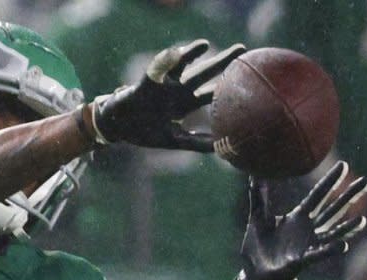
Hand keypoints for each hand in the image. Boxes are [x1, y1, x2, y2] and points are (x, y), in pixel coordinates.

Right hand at [91, 39, 244, 149]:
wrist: (118, 127)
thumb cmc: (144, 132)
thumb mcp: (174, 140)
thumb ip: (196, 142)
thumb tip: (220, 148)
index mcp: (185, 104)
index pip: (211, 93)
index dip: (229, 87)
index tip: (247, 79)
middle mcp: (177, 90)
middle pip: (204, 73)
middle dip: (222, 62)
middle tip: (242, 49)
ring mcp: (163, 84)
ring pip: (182, 65)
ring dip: (192, 53)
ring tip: (205, 44)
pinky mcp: (147, 82)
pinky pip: (156, 69)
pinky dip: (165, 61)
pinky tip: (176, 52)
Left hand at [238, 161, 366, 279]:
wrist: (254, 273)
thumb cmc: (258, 246)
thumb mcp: (258, 218)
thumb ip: (258, 197)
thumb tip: (254, 174)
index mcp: (298, 216)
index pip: (318, 195)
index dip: (330, 181)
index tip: (344, 164)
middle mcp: (308, 229)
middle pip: (332, 210)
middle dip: (348, 197)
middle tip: (366, 181)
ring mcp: (308, 245)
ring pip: (332, 233)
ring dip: (347, 228)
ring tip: (362, 220)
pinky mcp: (301, 261)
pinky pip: (318, 254)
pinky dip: (330, 250)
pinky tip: (343, 246)